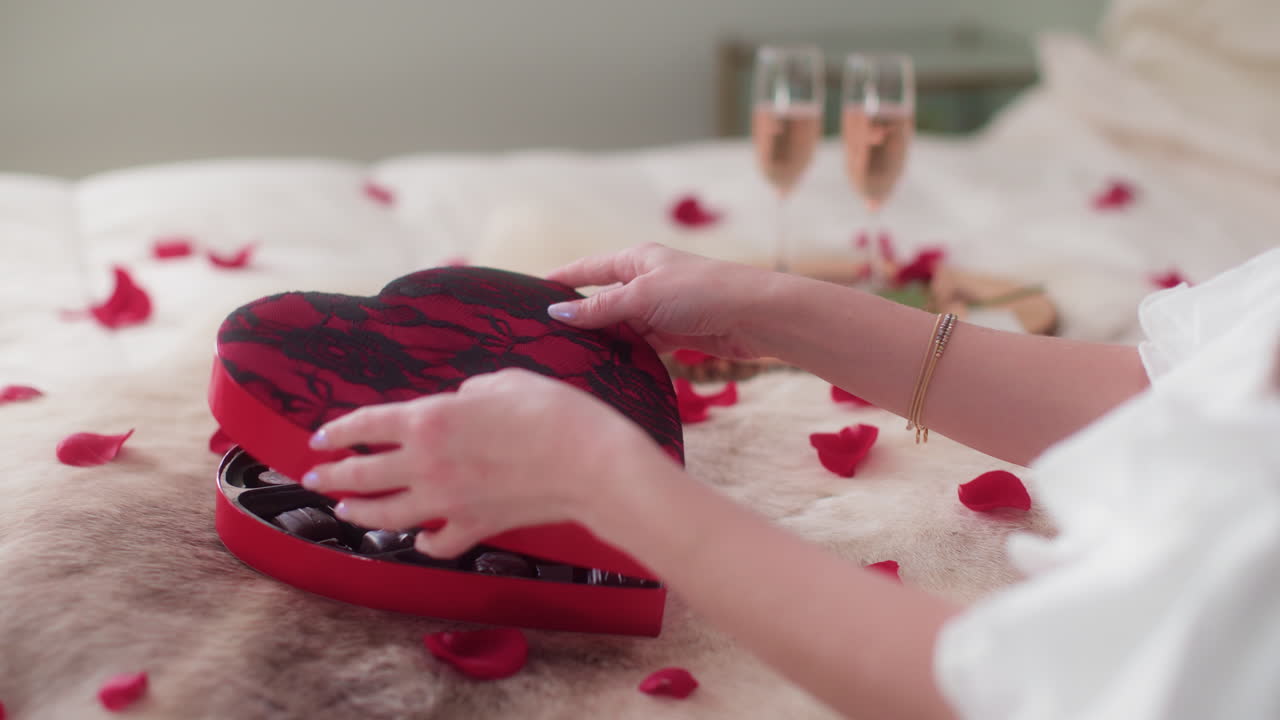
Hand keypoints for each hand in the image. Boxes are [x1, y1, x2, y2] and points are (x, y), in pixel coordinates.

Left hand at [301, 369, 666, 557]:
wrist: (588, 462)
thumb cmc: (551, 412)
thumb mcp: (503, 381)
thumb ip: (470, 392)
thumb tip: (461, 402)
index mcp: (428, 420)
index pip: (365, 425)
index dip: (338, 431)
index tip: (320, 437)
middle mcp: (427, 464)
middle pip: (362, 475)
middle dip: (332, 476)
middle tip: (315, 477)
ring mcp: (447, 502)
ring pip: (386, 514)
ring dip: (359, 512)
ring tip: (345, 510)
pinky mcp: (474, 527)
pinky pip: (436, 541)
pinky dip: (424, 541)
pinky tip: (420, 537)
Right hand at [546, 243, 780, 358]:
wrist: (757, 316)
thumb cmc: (702, 293)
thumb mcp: (642, 297)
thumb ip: (600, 308)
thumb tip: (557, 314)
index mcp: (638, 259)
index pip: (588, 268)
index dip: (561, 280)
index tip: (531, 293)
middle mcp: (648, 280)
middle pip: (604, 299)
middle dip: (581, 318)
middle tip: (547, 338)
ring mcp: (663, 308)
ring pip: (623, 326)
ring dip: (606, 340)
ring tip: (574, 359)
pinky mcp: (678, 333)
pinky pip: (643, 343)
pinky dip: (629, 353)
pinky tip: (611, 367)